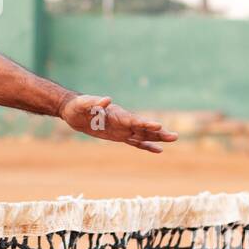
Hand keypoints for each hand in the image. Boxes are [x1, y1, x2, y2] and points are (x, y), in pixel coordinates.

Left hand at [57, 94, 177, 152]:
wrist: (74, 111)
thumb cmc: (79, 105)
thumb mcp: (84, 103)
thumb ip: (95, 102)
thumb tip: (107, 99)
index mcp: (117, 113)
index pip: (134, 120)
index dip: (145, 123)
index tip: (158, 126)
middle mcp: (123, 121)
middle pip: (144, 128)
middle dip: (158, 132)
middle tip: (174, 136)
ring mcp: (122, 129)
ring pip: (143, 135)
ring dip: (157, 138)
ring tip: (173, 139)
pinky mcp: (119, 136)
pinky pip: (135, 143)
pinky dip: (146, 146)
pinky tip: (158, 150)